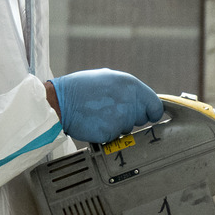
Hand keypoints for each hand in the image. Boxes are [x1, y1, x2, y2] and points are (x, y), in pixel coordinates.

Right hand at [47, 69, 162, 142]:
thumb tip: (140, 99)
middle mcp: (130, 100)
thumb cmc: (80, 88)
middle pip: (143, 118)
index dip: (152, 112)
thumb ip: (127, 89)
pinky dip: (107, 133)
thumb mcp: (107, 77)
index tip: (149, 115)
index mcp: (131, 84)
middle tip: (113, 112)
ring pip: (128, 128)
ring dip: (118, 125)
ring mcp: (122, 118)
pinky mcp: (111, 132)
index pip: (156, 105)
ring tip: (100, 114)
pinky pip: (115, 137)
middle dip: (132, 118)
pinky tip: (95, 123)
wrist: (59, 101)